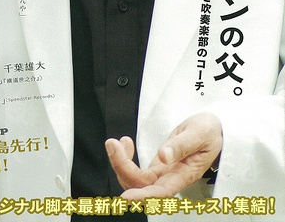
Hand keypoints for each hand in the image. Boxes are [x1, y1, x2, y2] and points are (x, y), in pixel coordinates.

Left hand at [105, 113, 222, 200]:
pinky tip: (125, 143)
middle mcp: (171, 178)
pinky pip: (135, 169)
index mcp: (184, 174)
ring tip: (115, 142)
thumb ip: (182, 145)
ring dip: (119, 162)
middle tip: (112, 143)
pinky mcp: (157, 166)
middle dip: (122, 167)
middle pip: (141, 185)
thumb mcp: (200, 132)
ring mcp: (162, 173)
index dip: (142, 196)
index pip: (161, 192)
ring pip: (134, 179)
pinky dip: (124, 157)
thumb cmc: (211, 132)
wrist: (214, 130)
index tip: (126, 197)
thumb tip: (163, 156)